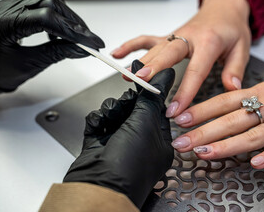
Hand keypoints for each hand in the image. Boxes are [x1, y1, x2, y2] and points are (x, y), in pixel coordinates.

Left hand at [0, 0, 103, 95]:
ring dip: (69, 17)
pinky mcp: (19, 5)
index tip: (91, 42)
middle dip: (75, 24)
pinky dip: (59, 14)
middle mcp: (7, 8)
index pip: (47, 19)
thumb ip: (58, 53)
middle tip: (90, 41)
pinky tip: (62, 29)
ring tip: (78, 35)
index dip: (73, 31)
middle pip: (51, 4)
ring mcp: (12, 4)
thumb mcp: (31, 65)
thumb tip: (82, 49)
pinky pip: (45, 1)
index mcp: (5, 24)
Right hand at [63, 60, 174, 208]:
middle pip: (133, 110)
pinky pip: (99, 122)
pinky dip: (98, 120)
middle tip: (124, 105)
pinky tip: (99, 124)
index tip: (142, 79)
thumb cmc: (129, 166)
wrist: (99, 187)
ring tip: (109, 117)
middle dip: (126, 104)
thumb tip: (166, 75)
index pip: (155, 110)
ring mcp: (119, 144)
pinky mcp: (100, 145)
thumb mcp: (145, 124)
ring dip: (110, 111)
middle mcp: (139, 143)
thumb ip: (152, 97)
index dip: (147, 95)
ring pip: (115, 114)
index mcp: (158, 141)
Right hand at [112, 0, 250, 117]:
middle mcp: (188, 37)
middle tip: (144, 85)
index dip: (185, 91)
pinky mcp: (168, 37)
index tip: (177, 109)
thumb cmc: (231, 27)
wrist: (224, 9)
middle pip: (168, 54)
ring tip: (127, 77)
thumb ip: (235, 69)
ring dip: (140, 62)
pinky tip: (118, 54)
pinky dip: (131, 45)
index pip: (195, 70)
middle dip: (154, 69)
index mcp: (208, 42)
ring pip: (155, 48)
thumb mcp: (242, 47)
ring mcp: (175, 36)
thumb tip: (231, 89)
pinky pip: (146, 39)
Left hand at [170, 62, 263, 168]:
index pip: (223, 101)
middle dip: (203, 132)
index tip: (181, 118)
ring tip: (204, 153)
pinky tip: (255, 164)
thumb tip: (235, 100)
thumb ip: (257, 93)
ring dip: (225, 146)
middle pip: (231, 120)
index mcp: (263, 92)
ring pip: (252, 136)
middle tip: (182, 141)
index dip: (200, 110)